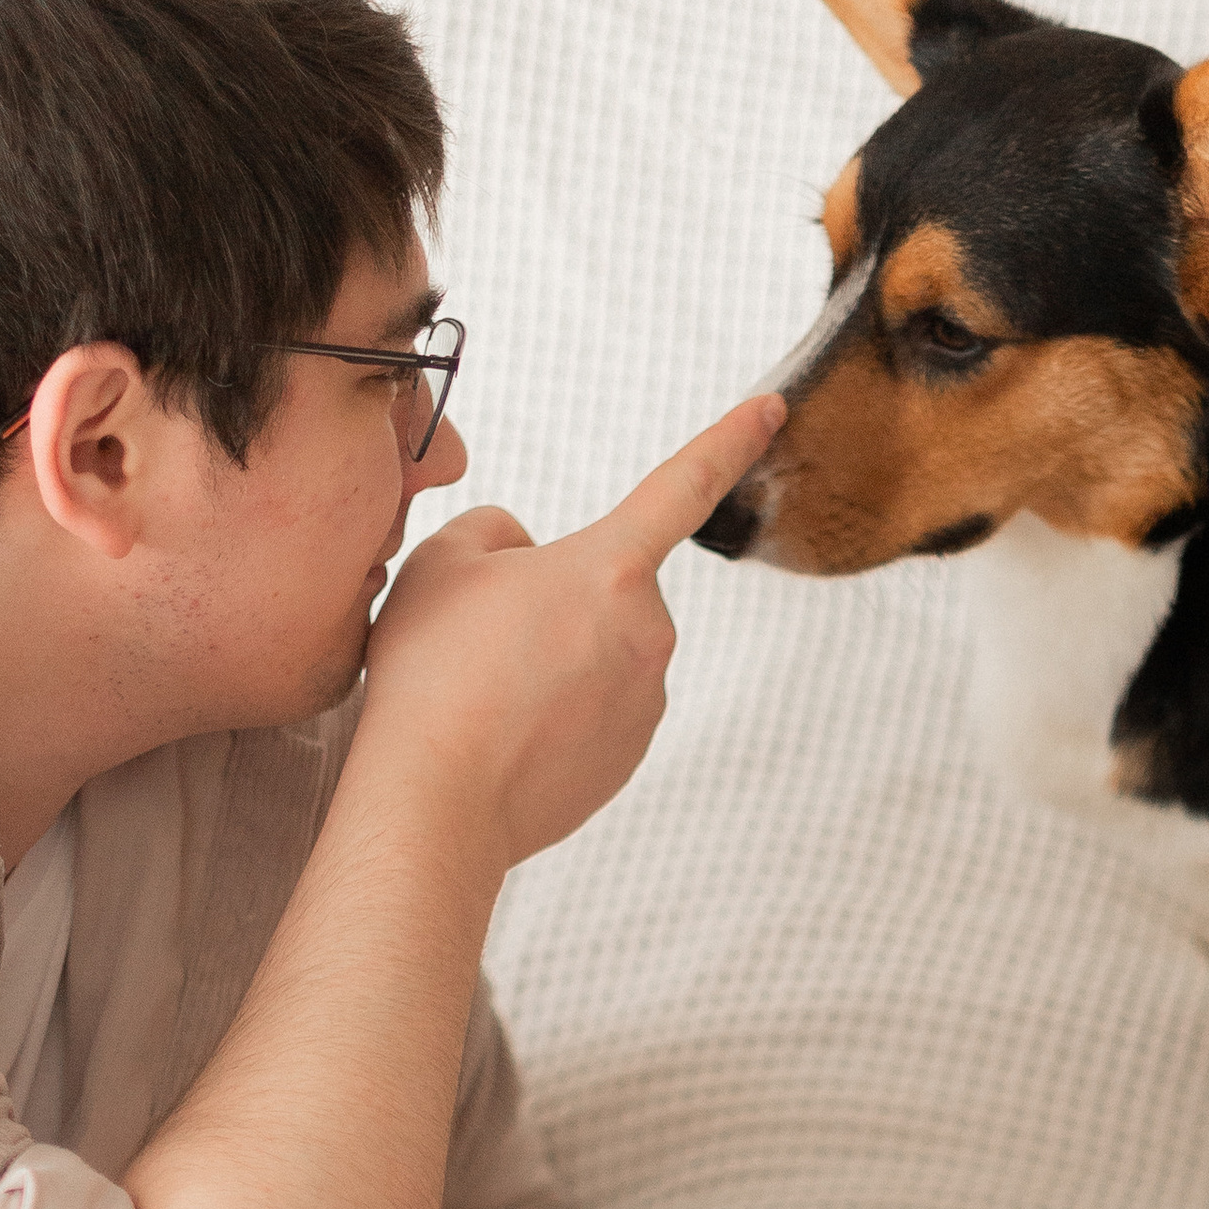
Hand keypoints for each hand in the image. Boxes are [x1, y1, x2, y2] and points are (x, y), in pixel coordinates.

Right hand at [359, 396, 784, 873]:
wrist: (436, 799)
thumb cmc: (435, 677)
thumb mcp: (443, 560)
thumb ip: (496, 532)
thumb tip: (525, 558)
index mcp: (612, 567)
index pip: (684, 483)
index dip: (730, 438)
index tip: (772, 409)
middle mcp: (648, 633)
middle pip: (604, 588)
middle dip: (555, 598)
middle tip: (483, 639)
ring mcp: (645, 702)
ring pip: (597, 653)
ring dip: (552, 660)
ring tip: (485, 693)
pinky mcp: (628, 758)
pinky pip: (592, 713)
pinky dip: (553, 716)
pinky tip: (504, 733)